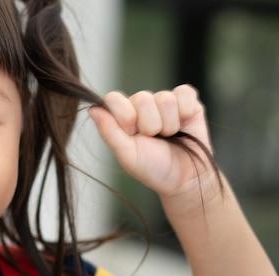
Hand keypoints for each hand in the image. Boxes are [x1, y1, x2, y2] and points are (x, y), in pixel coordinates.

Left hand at [89, 85, 215, 199]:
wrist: (185, 178)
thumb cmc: (153, 168)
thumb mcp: (127, 154)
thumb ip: (109, 131)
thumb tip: (92, 109)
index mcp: (122, 117)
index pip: (114, 98)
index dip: (124, 115)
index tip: (132, 133)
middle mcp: (141, 106)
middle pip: (142, 97)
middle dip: (150, 124)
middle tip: (154, 138)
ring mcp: (163, 102)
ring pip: (165, 98)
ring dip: (169, 123)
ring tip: (169, 136)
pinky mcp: (186, 100)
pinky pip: (184, 93)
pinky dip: (186, 112)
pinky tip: (183, 125)